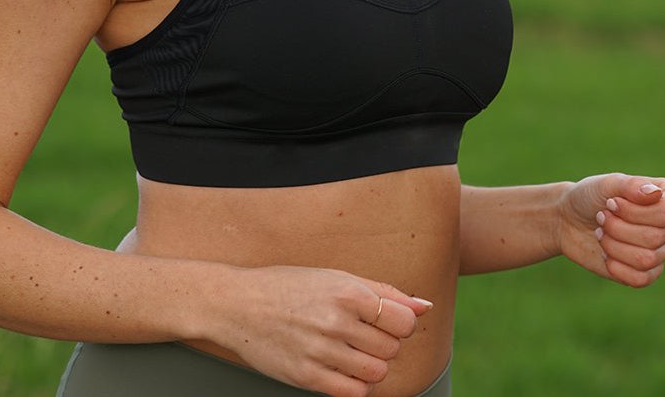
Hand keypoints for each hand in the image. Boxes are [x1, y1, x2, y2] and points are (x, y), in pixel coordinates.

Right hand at [214, 265, 432, 396]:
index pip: (404, 321)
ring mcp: (321, 351)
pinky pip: (354, 392)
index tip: (383, 320)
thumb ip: (383, 292)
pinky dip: (356, 384)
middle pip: (391, 348)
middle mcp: (337, 321)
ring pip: (377, 372)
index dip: (399, 323)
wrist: (240, 305)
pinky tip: (342, 368)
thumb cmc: (291, 286)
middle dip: (383, 343)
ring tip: (352, 351)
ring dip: (372, 365)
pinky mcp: (307, 377)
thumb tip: (424, 307)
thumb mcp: (336, 277)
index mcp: (347, 292)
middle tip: (361, 333)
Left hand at [558, 174, 664, 287]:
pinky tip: (605, 255)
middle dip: (617, 228)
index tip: (611, 202)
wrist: (569, 221)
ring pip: (646, 259)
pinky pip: (641, 279)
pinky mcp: (647, 272)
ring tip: (601, 233)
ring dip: (614, 245)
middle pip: (654, 237)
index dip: (634, 211)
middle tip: (601, 216)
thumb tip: (656, 193)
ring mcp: (661, 249)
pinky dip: (616, 267)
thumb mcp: (606, 184)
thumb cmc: (590, 197)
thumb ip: (630, 185)